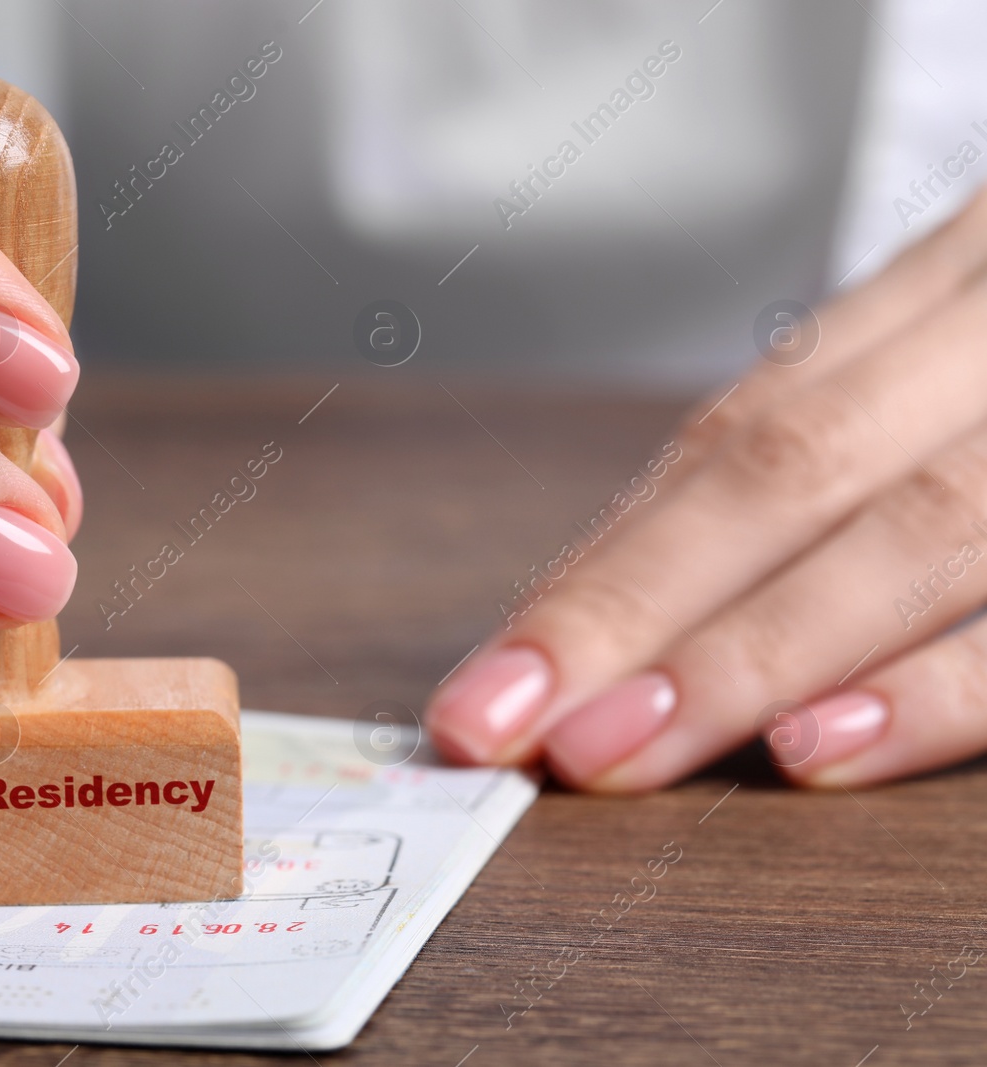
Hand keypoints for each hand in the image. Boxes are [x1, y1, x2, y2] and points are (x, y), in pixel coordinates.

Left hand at [427, 186, 986, 789]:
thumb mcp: (944, 364)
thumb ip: (822, 462)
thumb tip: (613, 621)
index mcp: (937, 300)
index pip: (737, 441)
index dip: (603, 573)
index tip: (486, 684)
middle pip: (789, 475)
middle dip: (635, 615)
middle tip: (512, 731)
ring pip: (913, 531)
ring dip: (750, 657)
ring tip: (621, 748)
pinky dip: (940, 690)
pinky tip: (819, 747)